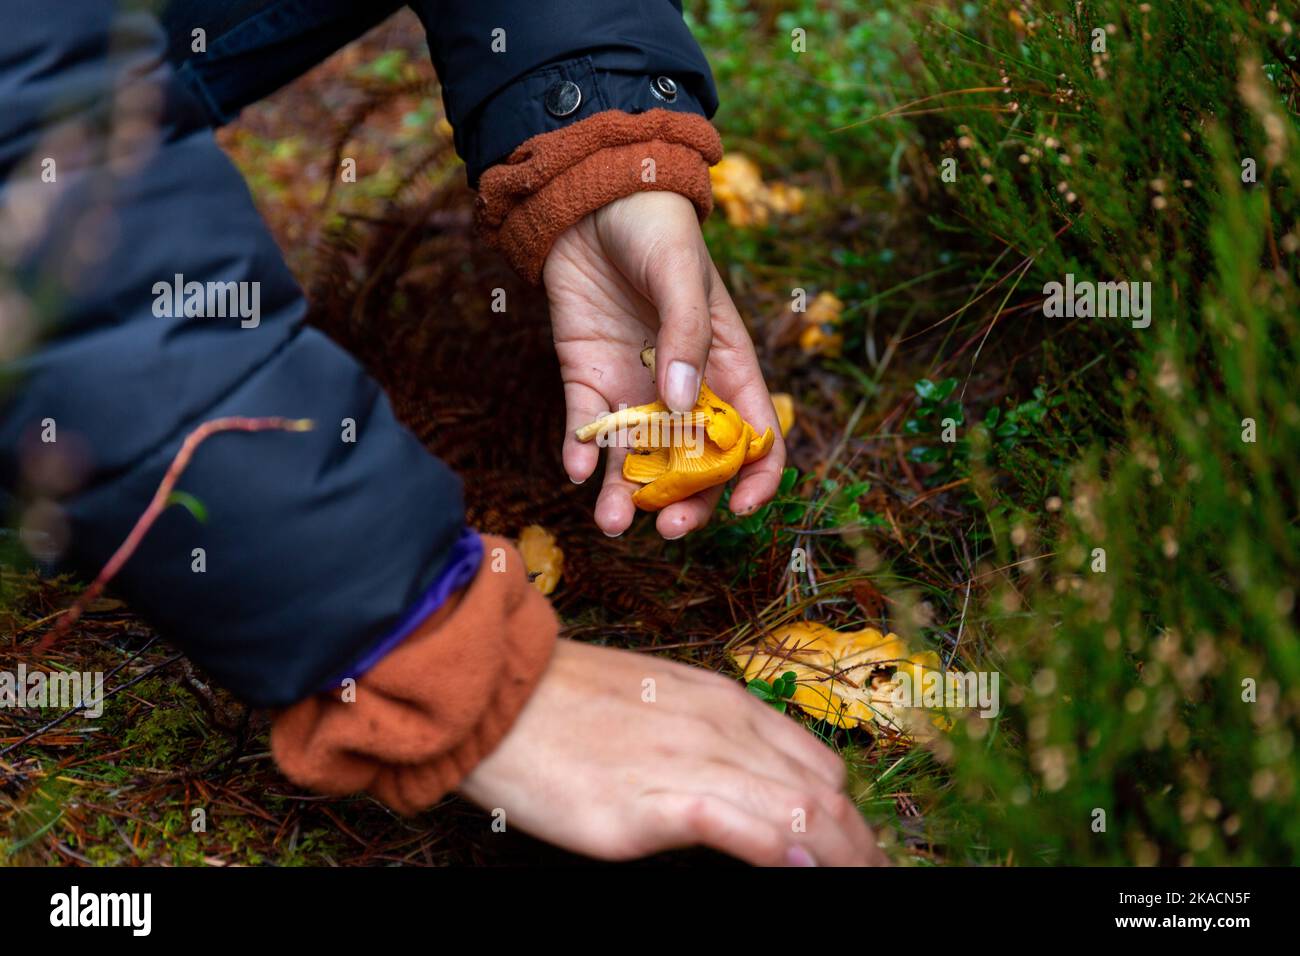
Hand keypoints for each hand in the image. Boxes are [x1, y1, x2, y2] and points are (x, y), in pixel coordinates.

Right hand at [458, 639, 889, 865]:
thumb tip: (750, 788)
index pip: (820, 766)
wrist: (499, 693)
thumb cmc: (568, 705)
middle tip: (878, 881)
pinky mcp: (656, 798)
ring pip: (803, 811)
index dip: (851, 819)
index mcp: (728, 704)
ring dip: (844, 857)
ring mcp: (694, 760)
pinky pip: (744, 826)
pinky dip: (786, 852)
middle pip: (826, 794)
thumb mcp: (660, 705)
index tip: (861, 856)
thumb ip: (713, 741)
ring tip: (864, 887)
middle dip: (862, 847)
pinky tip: (807, 871)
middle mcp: (725, 727)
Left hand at [543, 191, 785, 538]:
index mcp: (726, 363)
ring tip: (612, 521)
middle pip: (694, 463)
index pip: (754, 435)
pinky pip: (587, 429)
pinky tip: (576, 470)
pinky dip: (581, 454)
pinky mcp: (586, 378)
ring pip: (637, 459)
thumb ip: (685, 336)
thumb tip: (682, 406)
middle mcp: (682, 387)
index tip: (743, 508)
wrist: (589, 196)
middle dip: (686, 501)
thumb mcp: (680, 273)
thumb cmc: (653, 225)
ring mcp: (633, 387)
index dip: (756, 477)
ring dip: (627, 495)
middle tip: (668, 527)